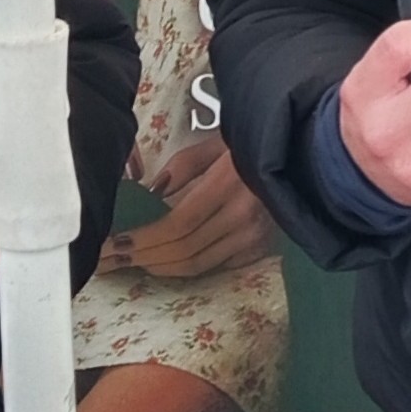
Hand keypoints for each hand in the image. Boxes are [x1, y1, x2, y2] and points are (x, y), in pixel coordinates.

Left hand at [107, 134, 275, 278]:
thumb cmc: (252, 144)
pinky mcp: (260, 248)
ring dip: (159, 267)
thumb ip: (182, 167)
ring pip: (198, 264)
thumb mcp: (215, 143)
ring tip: (129, 263)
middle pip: (184, 250)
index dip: (143, 239)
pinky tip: (162, 264)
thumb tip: (152, 192)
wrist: (301, 158)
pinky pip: (216, 267)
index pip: (178, 225)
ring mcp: (255, 237)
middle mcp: (244, 216)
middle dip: (142, 257)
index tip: (114, 244)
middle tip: (109, 260)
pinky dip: (185, 269)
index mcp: (229, 184)